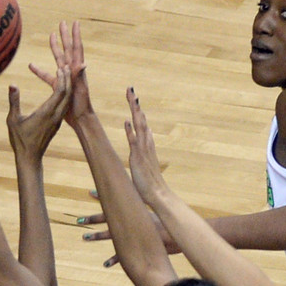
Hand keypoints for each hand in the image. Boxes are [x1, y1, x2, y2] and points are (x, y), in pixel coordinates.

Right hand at [7, 66, 71, 164]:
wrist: (30, 158)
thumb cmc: (19, 140)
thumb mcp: (13, 120)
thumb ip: (14, 101)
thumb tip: (12, 85)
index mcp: (46, 113)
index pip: (59, 92)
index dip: (62, 79)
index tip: (61, 67)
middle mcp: (55, 116)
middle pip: (66, 94)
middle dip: (67, 79)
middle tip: (66, 66)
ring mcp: (57, 120)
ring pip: (67, 100)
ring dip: (67, 87)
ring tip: (65, 75)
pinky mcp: (56, 124)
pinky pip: (64, 106)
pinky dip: (64, 96)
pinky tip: (61, 90)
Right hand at [28, 21, 91, 124]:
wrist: (80, 120)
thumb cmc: (80, 108)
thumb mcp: (79, 92)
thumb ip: (79, 78)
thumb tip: (83, 64)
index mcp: (76, 70)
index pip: (76, 50)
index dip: (75, 36)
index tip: (75, 23)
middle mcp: (71, 72)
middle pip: (68, 50)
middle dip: (65, 37)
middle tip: (63, 23)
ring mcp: (65, 79)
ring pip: (59, 60)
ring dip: (55, 48)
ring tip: (51, 36)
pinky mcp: (58, 88)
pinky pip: (48, 77)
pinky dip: (40, 71)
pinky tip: (31, 65)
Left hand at [124, 87, 170, 208]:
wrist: (159, 196)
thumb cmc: (149, 186)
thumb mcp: (142, 167)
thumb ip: (141, 157)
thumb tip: (143, 146)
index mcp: (146, 146)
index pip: (141, 124)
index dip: (137, 111)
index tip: (133, 99)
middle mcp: (146, 145)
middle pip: (141, 119)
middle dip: (135, 104)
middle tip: (130, 89)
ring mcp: (143, 151)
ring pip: (139, 125)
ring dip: (135, 110)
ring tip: (131, 96)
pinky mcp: (139, 158)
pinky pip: (134, 142)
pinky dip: (131, 131)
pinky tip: (127, 121)